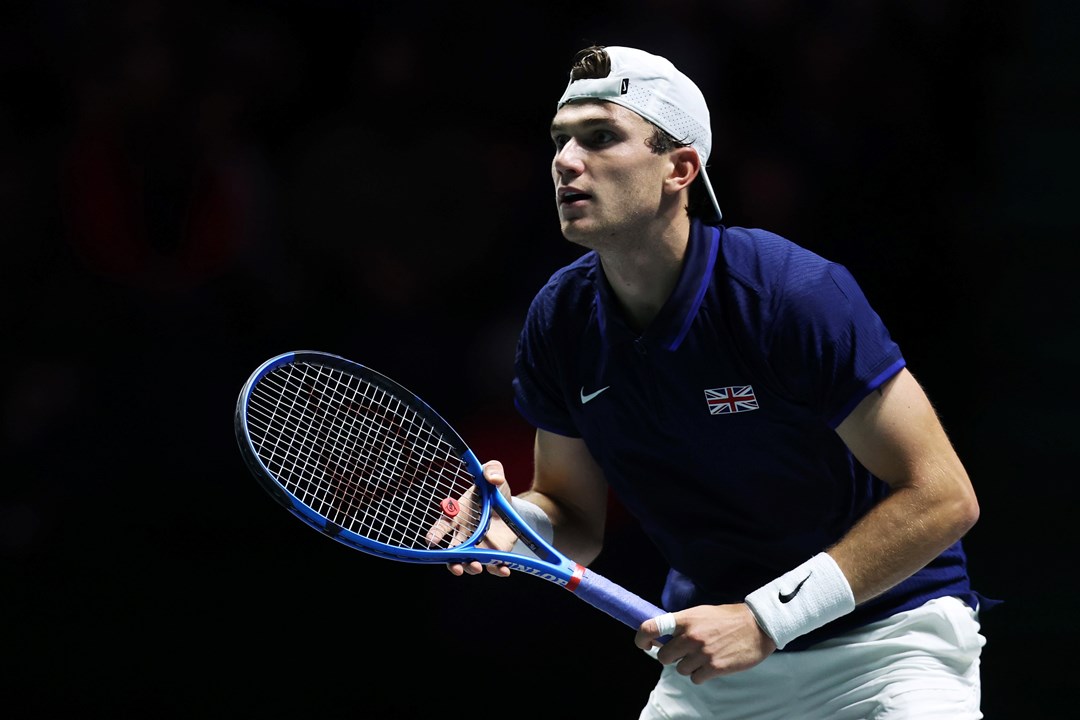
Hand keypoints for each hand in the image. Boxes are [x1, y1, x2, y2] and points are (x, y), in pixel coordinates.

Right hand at [425, 460, 517, 577]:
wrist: (510, 504)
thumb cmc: (494, 491)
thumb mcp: (494, 475)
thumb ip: (491, 470)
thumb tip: (493, 477)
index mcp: (458, 516)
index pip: (442, 526)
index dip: (435, 533)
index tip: (431, 541)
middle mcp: (464, 534)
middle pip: (452, 552)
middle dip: (452, 561)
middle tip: (456, 566)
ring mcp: (478, 546)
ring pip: (469, 561)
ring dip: (471, 567)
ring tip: (476, 567)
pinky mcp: (494, 553)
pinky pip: (493, 565)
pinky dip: (497, 569)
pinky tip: (504, 570)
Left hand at [634, 603, 776, 683]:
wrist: (758, 626)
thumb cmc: (728, 618)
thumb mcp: (702, 613)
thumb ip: (683, 624)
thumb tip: (662, 637)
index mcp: (686, 619)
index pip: (652, 627)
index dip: (642, 638)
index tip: (644, 644)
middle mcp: (691, 635)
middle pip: (663, 656)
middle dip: (670, 657)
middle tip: (683, 653)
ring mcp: (702, 652)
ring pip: (679, 669)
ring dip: (688, 666)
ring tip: (704, 656)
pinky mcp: (714, 667)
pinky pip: (695, 678)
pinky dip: (700, 675)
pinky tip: (712, 665)